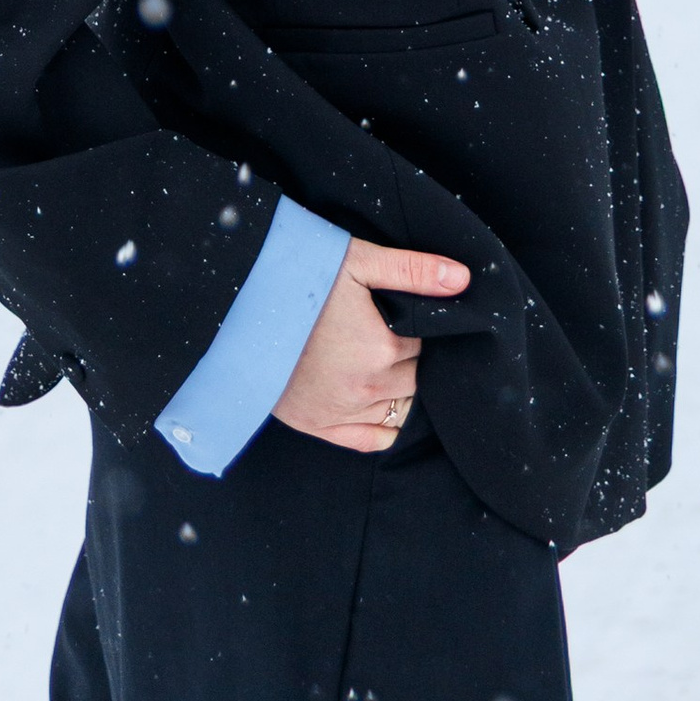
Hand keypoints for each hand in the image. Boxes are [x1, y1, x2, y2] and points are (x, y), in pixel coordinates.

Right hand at [270, 236, 469, 452]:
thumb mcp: (358, 261)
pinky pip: (370, 439)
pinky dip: (383, 424)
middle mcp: (366, 389)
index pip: (423, 343)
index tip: (398, 311)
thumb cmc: (299, 277)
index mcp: (381, 349)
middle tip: (384, 330)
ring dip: (395, 385)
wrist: (236, 306)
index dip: (413, 325)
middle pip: (413, 376)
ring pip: (397, 406)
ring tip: (375, 357)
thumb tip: (463, 280)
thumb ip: (413, 270)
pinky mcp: (317, 425)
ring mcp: (341, 412)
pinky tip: (378, 401)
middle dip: (406, 355)